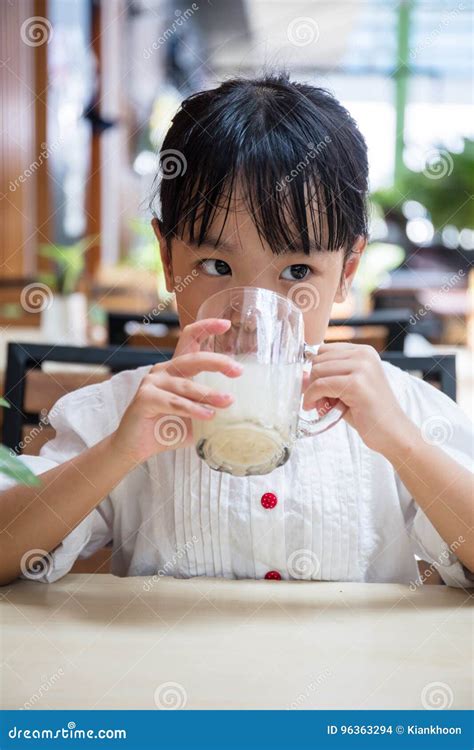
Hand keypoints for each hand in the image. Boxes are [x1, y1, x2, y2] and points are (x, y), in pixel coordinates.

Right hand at [112, 318, 241, 463]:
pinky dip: (193, 409)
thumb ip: (214, 408)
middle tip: (238, 371)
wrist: (136, 447)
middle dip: (218, 362)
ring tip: (228, 402)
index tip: (226, 324)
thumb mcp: (197, 416)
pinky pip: (174, 402)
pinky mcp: (145, 398)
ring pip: (186, 384)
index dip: (207, 327)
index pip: (190, 338)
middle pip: (193, 358)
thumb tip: (245, 411)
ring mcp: (152, 382)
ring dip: (209, 394)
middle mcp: (164, 370)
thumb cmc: (168, 429)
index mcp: (177, 368)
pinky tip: (209, 416)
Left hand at [302, 342, 411, 453]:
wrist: (393, 433)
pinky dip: (312, 398)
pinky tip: (318, 409)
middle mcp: (364, 355)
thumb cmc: (368, 413)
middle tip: (318, 401)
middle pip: (318, 359)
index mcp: (364, 351)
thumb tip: (301, 375)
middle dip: (313, 381)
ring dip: (312, 391)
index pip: (324, 349)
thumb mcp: (345, 389)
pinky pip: (320, 385)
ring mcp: (361, 367)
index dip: (315, 369)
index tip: (315, 388)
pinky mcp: (356, 383)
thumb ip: (327, 378)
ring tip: (321, 406)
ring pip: (317, 371)